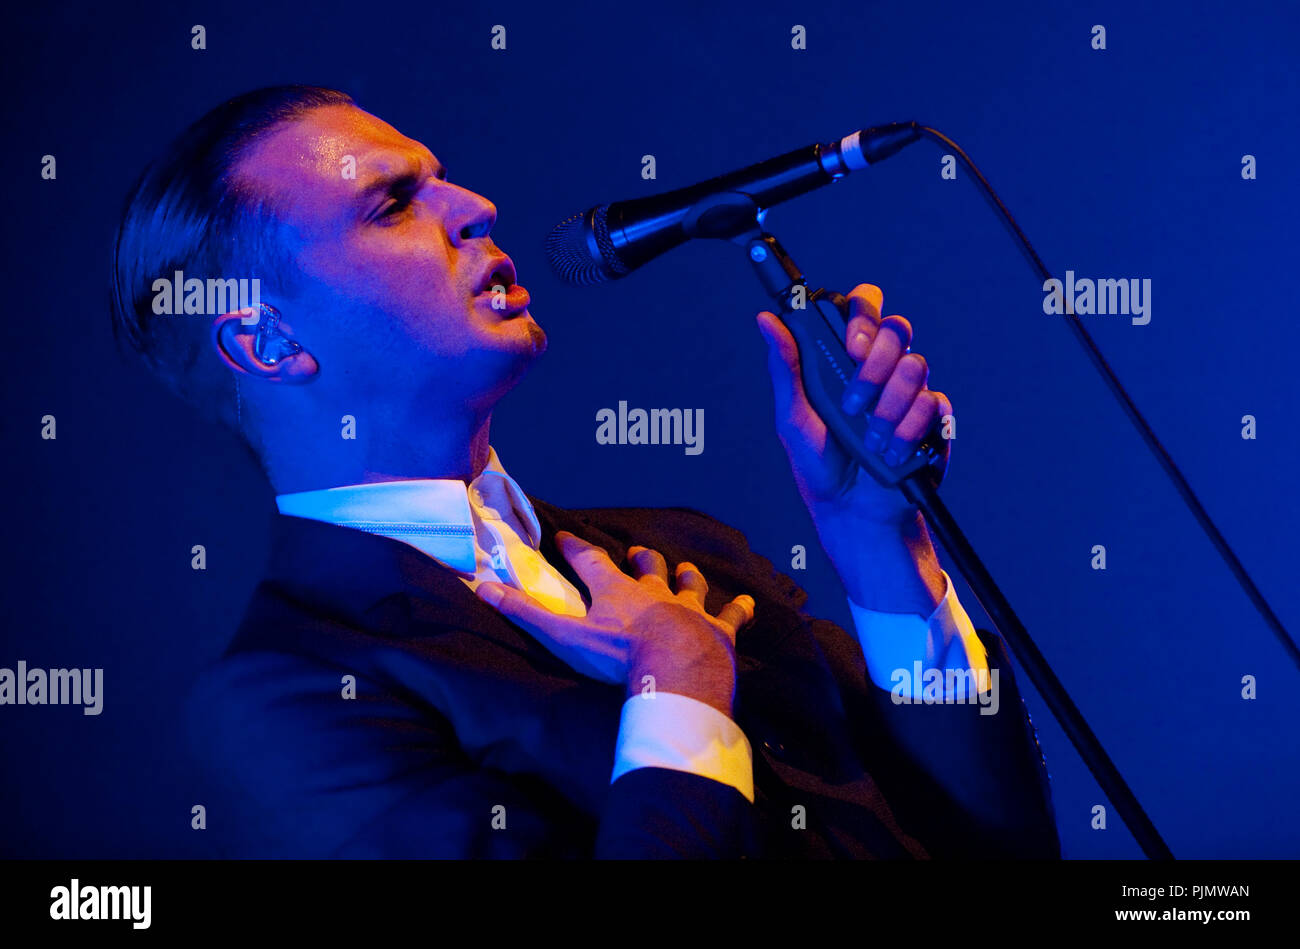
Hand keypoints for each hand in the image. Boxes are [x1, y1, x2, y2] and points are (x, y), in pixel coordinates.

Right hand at [475, 531, 755, 716]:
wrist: (675, 669)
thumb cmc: (617, 655)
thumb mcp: (563, 635)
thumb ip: (525, 613)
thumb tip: (483, 590)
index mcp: (616, 592)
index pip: (591, 562)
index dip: (577, 549)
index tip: (566, 536)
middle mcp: (655, 593)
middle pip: (647, 567)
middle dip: (641, 559)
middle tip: (636, 552)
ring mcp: (690, 610)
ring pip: (689, 585)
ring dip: (686, 577)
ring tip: (685, 569)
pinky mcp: (718, 631)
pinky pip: (732, 615)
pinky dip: (739, 609)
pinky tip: (748, 603)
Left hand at [755, 283, 951, 527]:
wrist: (850, 511)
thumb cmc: (818, 463)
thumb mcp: (793, 415)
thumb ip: (785, 366)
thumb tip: (767, 319)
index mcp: (848, 358)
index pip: (865, 308)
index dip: (863, 313)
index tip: (849, 346)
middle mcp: (883, 368)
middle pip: (898, 328)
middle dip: (876, 364)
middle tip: (854, 402)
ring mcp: (911, 392)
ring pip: (915, 367)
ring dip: (887, 408)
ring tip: (868, 440)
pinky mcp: (934, 419)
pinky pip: (932, 404)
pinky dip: (907, 431)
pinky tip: (890, 452)